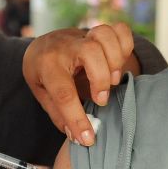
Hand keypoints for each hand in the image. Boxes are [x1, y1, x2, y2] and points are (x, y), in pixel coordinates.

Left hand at [22, 23, 135, 145]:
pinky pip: (120, 30)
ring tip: (112, 80)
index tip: (88, 138)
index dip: (77, 118)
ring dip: (115, 60)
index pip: (63, 93)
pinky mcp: (99, 32)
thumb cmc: (44, 74)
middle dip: (100, 78)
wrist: (42, 46)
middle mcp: (66, 46)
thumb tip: (78, 137)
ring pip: (105, 36)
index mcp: (46, 64)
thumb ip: (60, 114)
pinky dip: (125, 45)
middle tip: (101, 99)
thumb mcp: (43, 94)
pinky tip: (119, 62)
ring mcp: (84, 36)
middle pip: (90, 52)